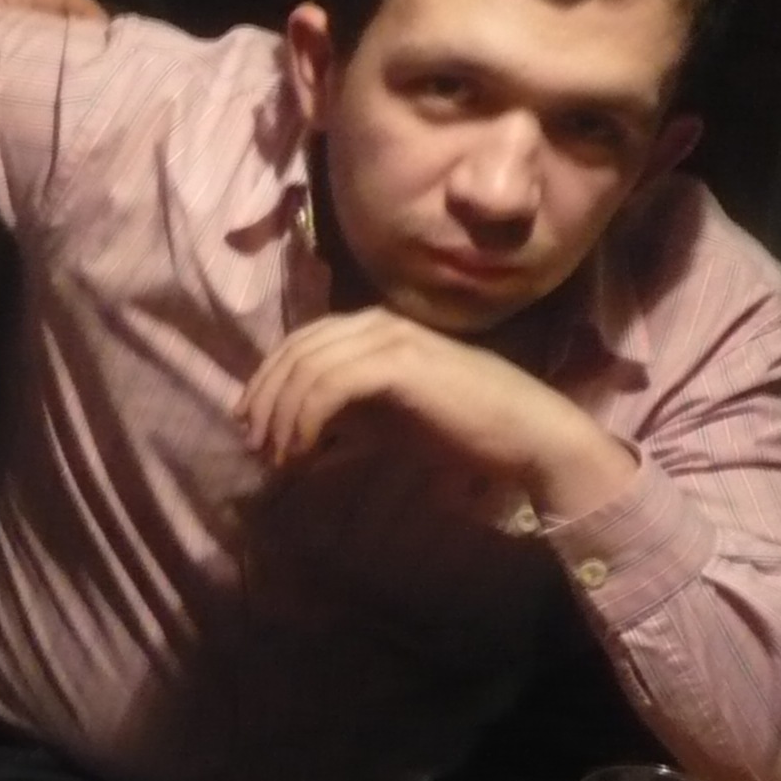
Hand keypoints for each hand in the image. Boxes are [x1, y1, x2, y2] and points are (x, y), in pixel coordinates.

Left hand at [237, 309, 639, 517]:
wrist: (528, 435)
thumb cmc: (463, 429)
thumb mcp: (389, 418)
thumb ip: (344, 414)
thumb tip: (292, 431)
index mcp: (374, 327)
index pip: (300, 344)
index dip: (267, 382)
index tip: (252, 425)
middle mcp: (377, 322)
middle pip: (295, 352)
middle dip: (266, 401)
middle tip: (257, 447)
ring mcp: (389, 337)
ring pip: (305, 369)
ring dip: (281, 417)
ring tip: (277, 458)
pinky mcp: (398, 363)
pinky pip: (328, 386)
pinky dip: (304, 421)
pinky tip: (303, 453)